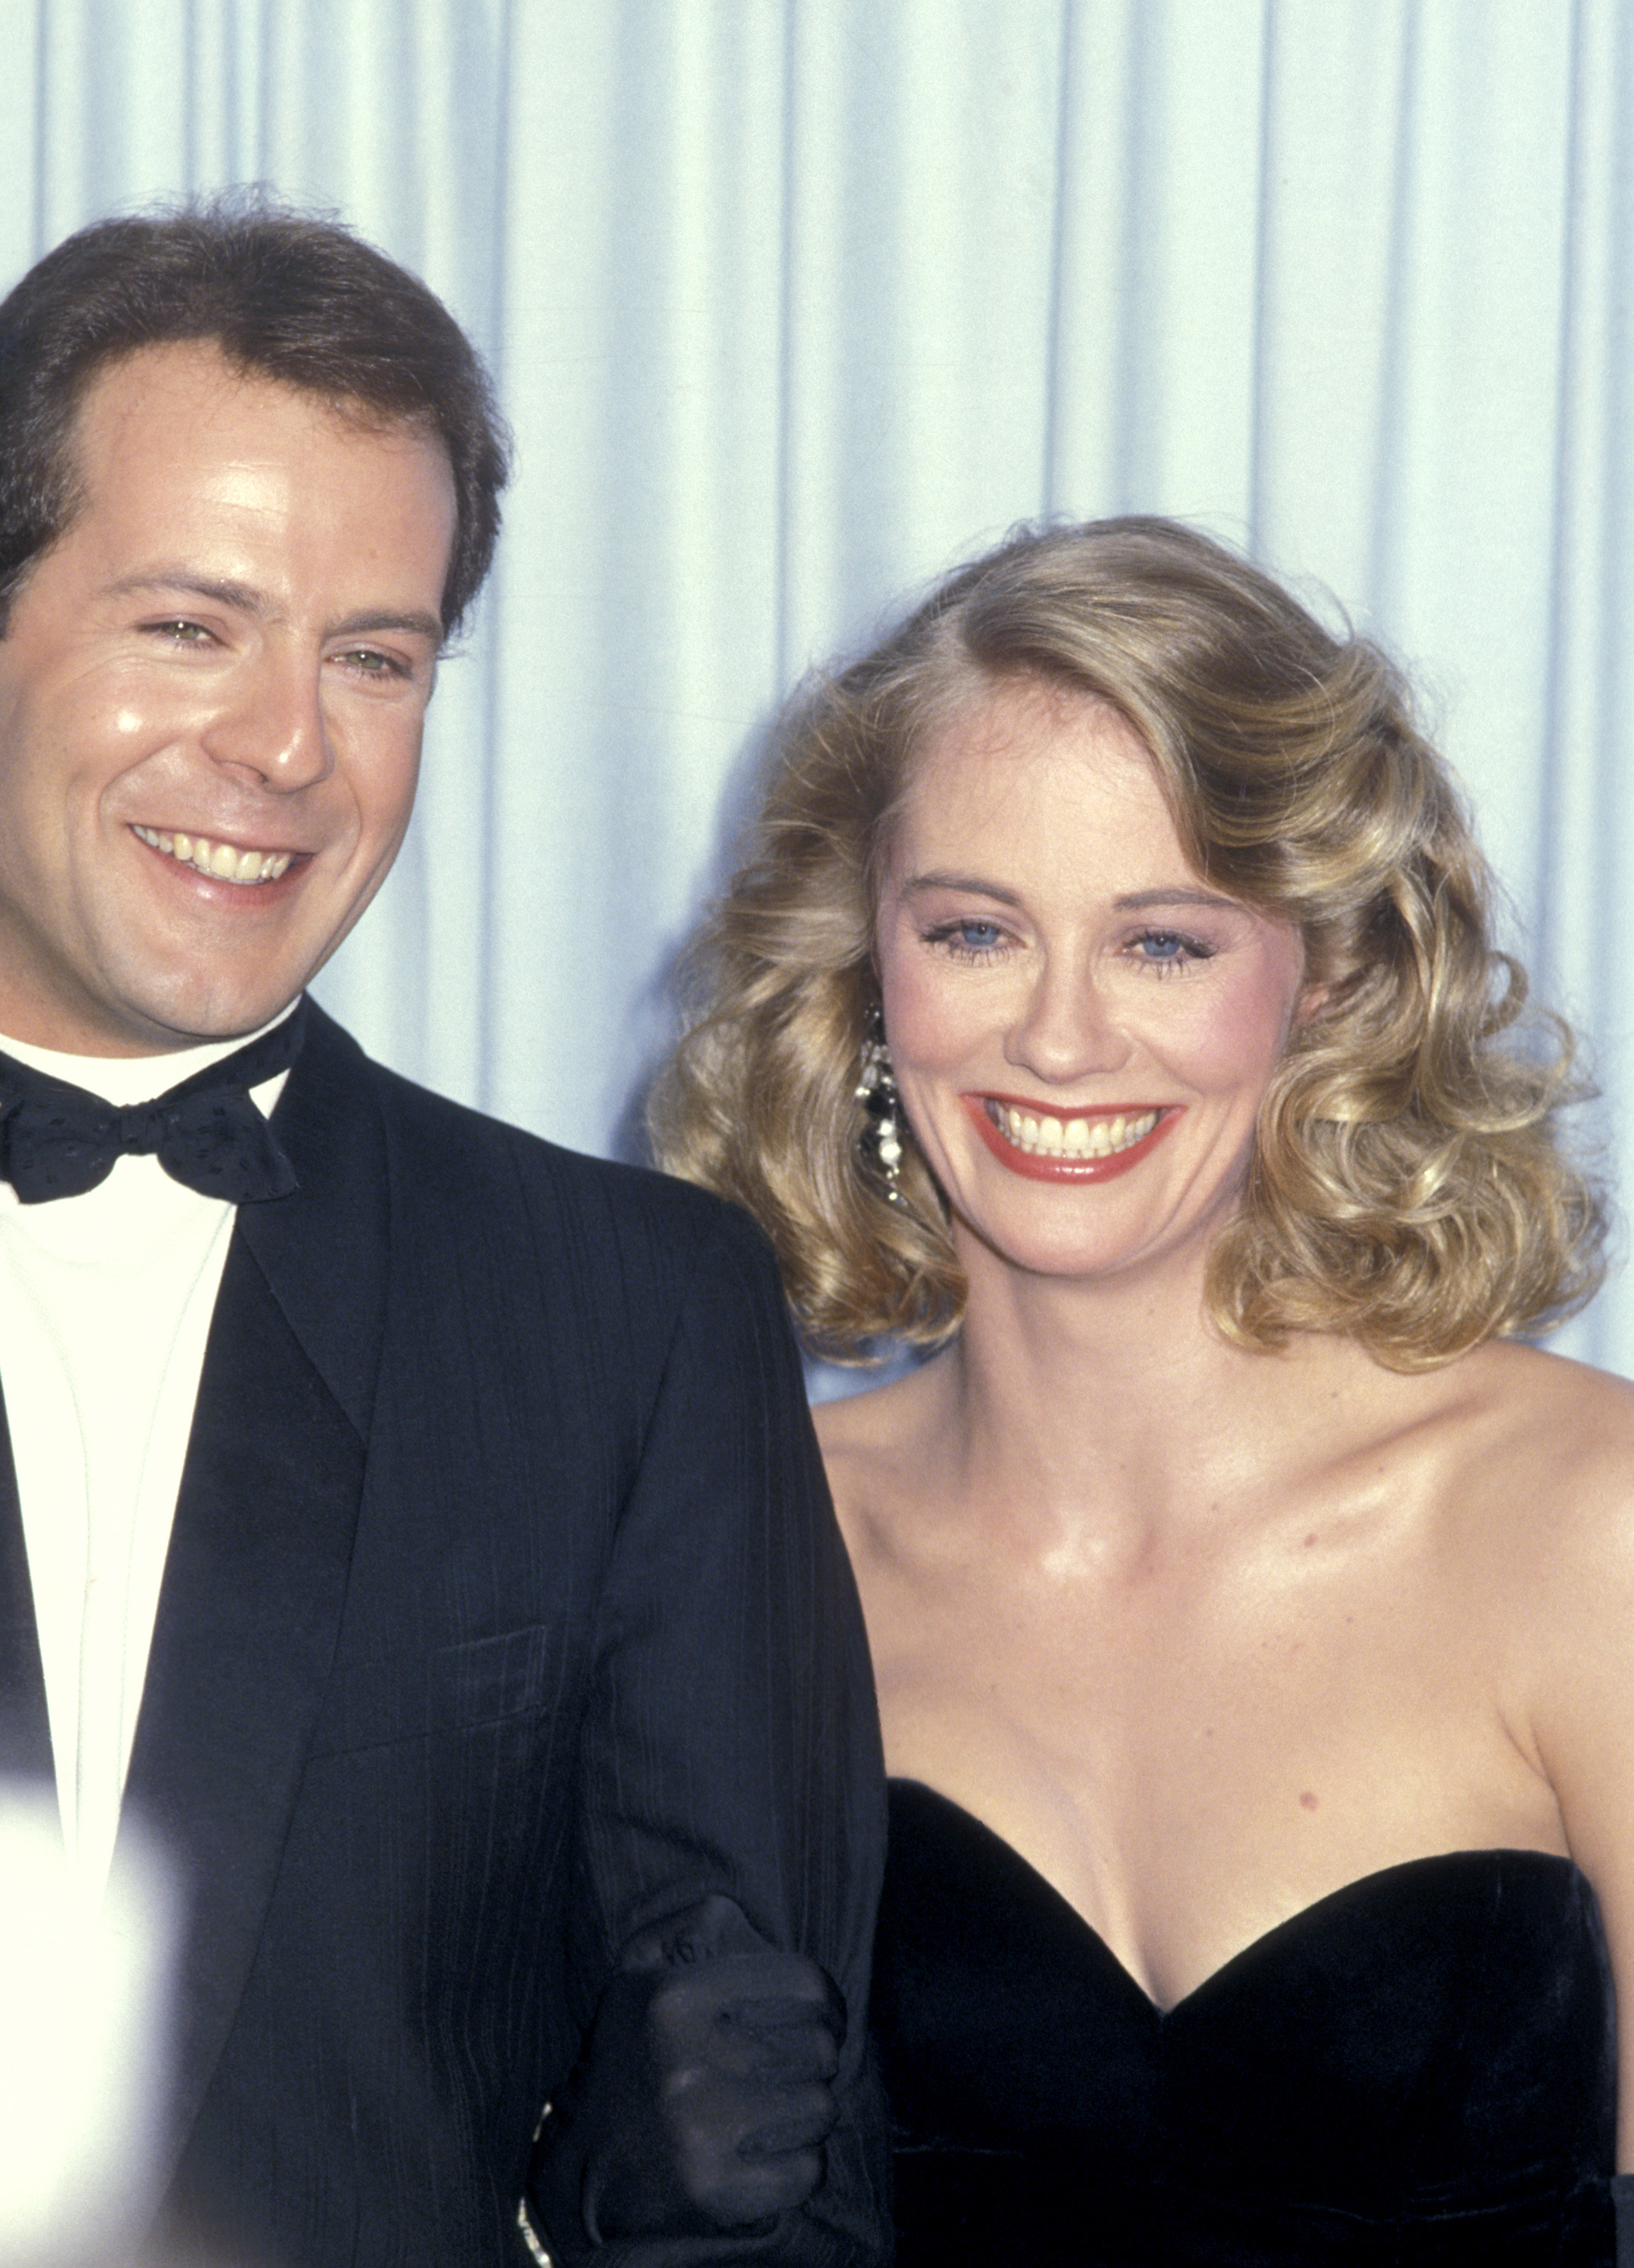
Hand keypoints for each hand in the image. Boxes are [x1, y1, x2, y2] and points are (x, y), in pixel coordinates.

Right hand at [528, 1894, 845, 2250]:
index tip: (821, 2020)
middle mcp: (685, 2060)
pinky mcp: (713, 2192)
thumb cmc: (632, 2062)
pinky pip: (807, 2170)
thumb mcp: (641, 1977)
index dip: (827, 2003)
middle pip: (819, 2047)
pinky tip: (763, 2157)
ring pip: (820, 2108)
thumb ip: (693, 1931)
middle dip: (812, 2061)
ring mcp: (699, 2130)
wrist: (580, 2175)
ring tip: (770, 2114)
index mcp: (674, 1996)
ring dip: (805, 2115)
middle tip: (785, 2072)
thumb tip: (748, 1920)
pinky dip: (797, 2167)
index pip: (806, 1984)